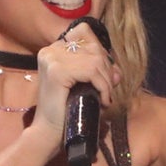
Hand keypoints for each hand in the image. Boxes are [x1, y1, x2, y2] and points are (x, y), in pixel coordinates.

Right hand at [30, 25, 118, 140]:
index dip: (100, 52)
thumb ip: (100, 73)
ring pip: (95, 60)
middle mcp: (50, 50)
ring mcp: (52, 59)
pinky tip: (102, 101)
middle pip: (93, 46)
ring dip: (106, 81)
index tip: (103, 75)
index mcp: (54, 50)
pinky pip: (92, 71)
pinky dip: (103, 87)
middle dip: (106, 70)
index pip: (84, 32)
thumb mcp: (85, 86)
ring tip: (104, 98)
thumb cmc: (66, 110)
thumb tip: (117, 72)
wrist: (49, 133)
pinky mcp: (57, 71)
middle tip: (106, 92)